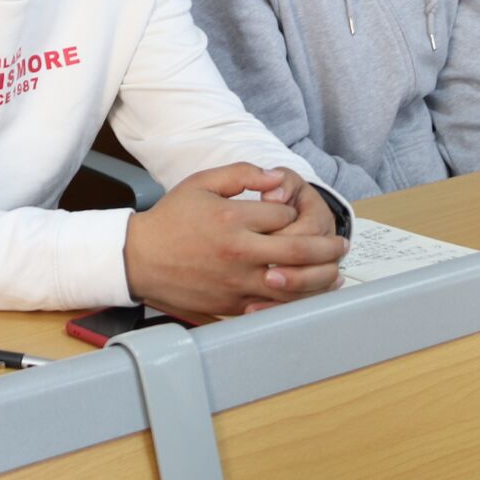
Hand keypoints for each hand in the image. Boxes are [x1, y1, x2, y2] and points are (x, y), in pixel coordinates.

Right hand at [122, 163, 346, 316]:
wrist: (138, 259)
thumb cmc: (170, 220)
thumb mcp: (200, 183)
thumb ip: (241, 174)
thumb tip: (276, 177)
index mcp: (231, 218)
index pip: (283, 214)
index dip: (293, 211)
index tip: (290, 211)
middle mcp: (239, 252)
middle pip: (300, 251)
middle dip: (328, 247)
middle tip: (342, 244)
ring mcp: (237, 282)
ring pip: (294, 283)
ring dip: (322, 277)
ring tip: (336, 272)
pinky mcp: (233, 305)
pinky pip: (274, 305)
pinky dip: (297, 300)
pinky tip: (308, 294)